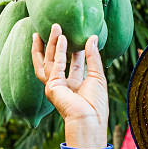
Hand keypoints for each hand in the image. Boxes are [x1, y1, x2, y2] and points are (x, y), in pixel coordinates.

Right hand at [31, 24, 108, 148]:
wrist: (91, 121)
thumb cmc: (96, 105)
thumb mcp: (98, 76)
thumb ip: (93, 57)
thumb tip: (92, 37)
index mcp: (74, 84)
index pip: (71, 62)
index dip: (72, 47)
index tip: (73, 33)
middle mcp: (62, 84)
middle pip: (53, 60)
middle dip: (52, 44)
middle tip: (54, 26)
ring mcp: (54, 86)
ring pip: (49, 60)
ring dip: (50, 44)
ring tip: (54, 27)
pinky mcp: (52, 87)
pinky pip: (55, 65)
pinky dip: (58, 52)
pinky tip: (61, 39)